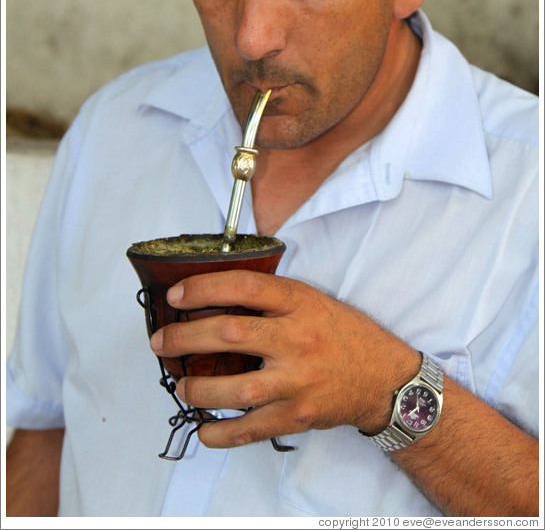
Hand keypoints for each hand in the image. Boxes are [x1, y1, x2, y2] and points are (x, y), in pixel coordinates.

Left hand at [150, 270, 420, 448]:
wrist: (383, 377)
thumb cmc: (343, 334)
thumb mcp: (312, 300)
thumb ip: (272, 297)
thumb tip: (216, 296)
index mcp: (299, 303)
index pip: (243, 286)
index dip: (203, 287)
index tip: (176, 294)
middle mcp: (296, 339)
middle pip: (229, 333)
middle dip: (184, 337)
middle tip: (161, 341)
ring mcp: (297, 381)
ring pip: (234, 387)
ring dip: (197, 388)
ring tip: (180, 385)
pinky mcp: (297, 415)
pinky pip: (250, 428)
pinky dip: (221, 432)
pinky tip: (204, 429)